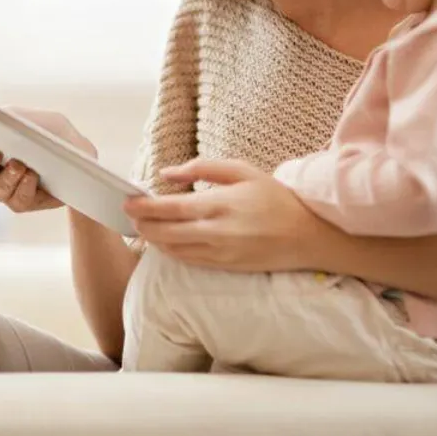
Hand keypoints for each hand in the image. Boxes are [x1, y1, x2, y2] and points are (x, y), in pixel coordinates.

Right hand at [0, 108, 96, 213]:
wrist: (82, 160)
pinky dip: (24, 187)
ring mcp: (5, 189)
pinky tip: (32, 177)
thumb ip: (19, 117)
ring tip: (18, 165)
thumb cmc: (55, 135)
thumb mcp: (40, 119)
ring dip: (7, 176)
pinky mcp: (21, 203)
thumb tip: (0, 118)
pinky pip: (17, 199)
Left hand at [123, 157, 323, 272]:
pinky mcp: (225, 267)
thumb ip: (202, 168)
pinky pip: (189, 260)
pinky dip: (171, 251)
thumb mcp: (243, 171)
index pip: (172, 208)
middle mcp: (218, 232)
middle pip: (167, 231)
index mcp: (221, 204)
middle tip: (128, 214)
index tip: (128, 200)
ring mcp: (221, 253)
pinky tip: (163, 241)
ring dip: (153, 239)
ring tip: (141, 226)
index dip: (146, 206)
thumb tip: (167, 172)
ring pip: (174, 249)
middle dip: (143, 223)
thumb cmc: (275, 198)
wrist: (308, 236)